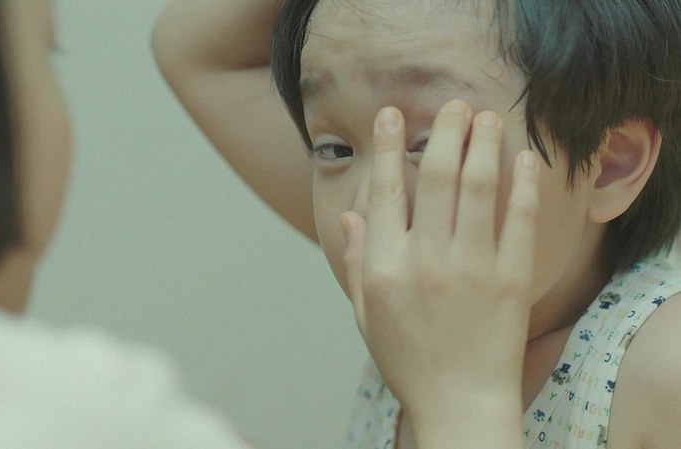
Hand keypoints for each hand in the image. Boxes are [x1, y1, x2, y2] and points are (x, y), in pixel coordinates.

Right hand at [340, 101, 539, 433]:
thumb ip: (359, 260)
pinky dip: (524, 185)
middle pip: (438, 179)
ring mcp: (472, 268)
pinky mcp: (510, 279)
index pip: (388, 191)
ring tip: (488, 117)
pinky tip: (524, 158)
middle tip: (454, 105)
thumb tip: (352, 214)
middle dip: (446, 132)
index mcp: (387, 267)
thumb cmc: (408, 360)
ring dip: (484, 145)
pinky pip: (520, 221)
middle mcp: (427, 260)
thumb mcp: (367, 313)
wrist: (459, 403)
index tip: (394, 113)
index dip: (391, 146)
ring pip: (479, 189)